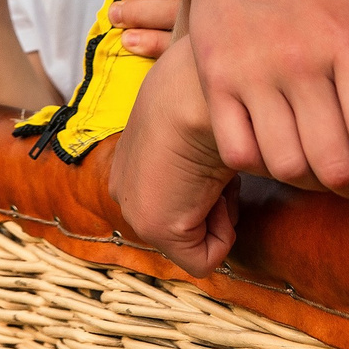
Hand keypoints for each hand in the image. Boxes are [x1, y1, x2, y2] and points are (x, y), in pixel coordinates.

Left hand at [107, 41, 237, 274]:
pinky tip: (218, 191)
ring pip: (196, 241)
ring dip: (221, 213)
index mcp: (130, 165)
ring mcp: (135, 211)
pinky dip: (225, 234)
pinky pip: (204, 259)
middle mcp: (124, 190)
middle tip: (218, 167)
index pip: (177, 199)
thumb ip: (191, 149)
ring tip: (215, 172)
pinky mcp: (156, 228)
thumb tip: (211, 151)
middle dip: (214, 203)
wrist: (202, 89)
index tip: (215, 154)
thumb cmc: (207, 93)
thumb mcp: (192, 122)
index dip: (209, 185)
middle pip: (185, 223)